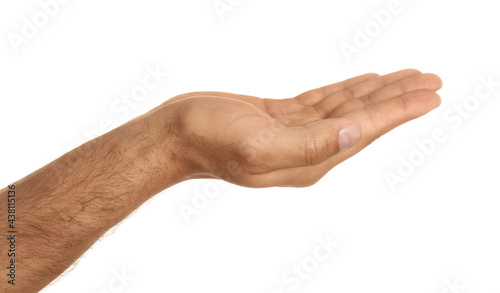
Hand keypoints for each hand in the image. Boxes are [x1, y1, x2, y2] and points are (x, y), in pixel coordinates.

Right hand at [148, 69, 441, 186]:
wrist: (176, 134)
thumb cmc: (208, 141)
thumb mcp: (257, 146)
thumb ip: (309, 145)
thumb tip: (356, 133)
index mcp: (308, 160)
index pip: (364, 131)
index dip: (398, 111)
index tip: (429, 94)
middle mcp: (308, 149)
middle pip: (363, 119)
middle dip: (397, 99)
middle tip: (429, 81)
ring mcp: (295, 133)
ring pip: (347, 108)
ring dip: (377, 93)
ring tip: (406, 79)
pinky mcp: (282, 118)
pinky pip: (324, 102)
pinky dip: (347, 91)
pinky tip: (362, 85)